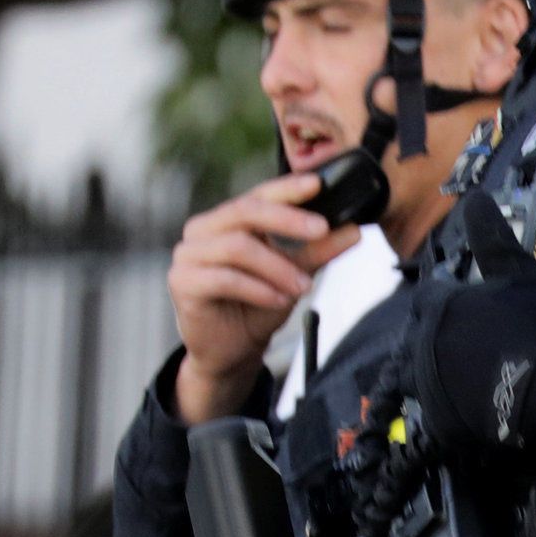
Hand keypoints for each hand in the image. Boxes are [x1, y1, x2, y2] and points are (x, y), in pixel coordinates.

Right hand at [165, 174, 362, 424]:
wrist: (232, 352)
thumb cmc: (257, 307)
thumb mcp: (294, 276)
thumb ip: (318, 252)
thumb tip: (353, 231)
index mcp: (227, 220)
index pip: (258, 194)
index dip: (287, 188)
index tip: (318, 184)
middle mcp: (203, 230)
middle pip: (245, 211)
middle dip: (288, 220)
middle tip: (322, 231)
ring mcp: (188, 255)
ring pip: (238, 247)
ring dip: (277, 266)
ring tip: (302, 287)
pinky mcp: (182, 283)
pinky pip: (225, 278)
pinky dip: (258, 289)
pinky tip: (278, 301)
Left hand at [406, 197, 535, 458]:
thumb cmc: (535, 322)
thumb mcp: (518, 270)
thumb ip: (491, 233)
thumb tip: (475, 196)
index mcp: (436, 307)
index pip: (425, 296)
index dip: (443, 298)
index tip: (462, 303)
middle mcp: (421, 346)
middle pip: (415, 337)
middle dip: (435, 336)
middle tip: (464, 341)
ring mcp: (428, 387)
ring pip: (416, 376)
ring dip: (432, 372)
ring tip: (460, 373)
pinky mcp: (441, 422)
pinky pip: (435, 413)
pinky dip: (449, 407)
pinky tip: (471, 404)